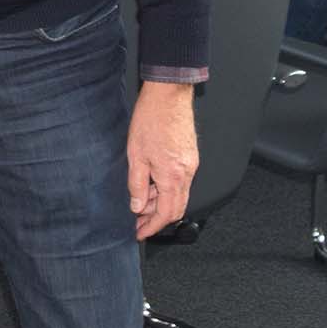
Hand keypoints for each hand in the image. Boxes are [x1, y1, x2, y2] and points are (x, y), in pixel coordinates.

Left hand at [126, 81, 197, 240]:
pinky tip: (151, 186)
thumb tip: (137, 207)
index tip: (140, 233)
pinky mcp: (190, 156)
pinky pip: (181, 182)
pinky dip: (166, 190)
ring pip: (178, 195)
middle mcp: (187, 173)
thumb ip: (138, 185)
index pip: (166, 214)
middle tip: (138, 222)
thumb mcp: (135, 155)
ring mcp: (191, 164)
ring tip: (140, 204)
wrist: (168, 94)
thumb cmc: (151, 119)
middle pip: (176, 208)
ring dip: (160, 204)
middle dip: (157, 219)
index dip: (152, 227)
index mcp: (173, 176)